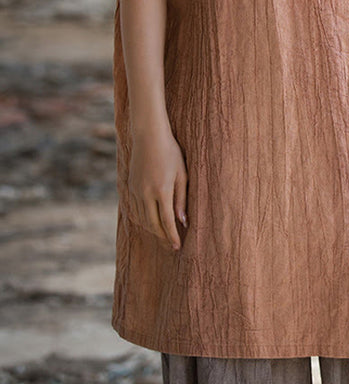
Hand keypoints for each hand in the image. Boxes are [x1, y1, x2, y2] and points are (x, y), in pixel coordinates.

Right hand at [125, 126, 187, 250]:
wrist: (149, 136)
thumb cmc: (171, 152)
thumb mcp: (182, 174)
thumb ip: (181, 199)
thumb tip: (182, 221)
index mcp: (161, 191)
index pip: (166, 221)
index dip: (172, 236)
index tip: (177, 247)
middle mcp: (145, 194)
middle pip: (152, 224)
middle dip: (162, 237)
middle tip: (170, 246)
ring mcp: (135, 191)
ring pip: (142, 219)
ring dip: (152, 230)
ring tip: (163, 236)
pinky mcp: (129, 187)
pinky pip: (135, 210)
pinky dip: (143, 220)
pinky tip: (151, 222)